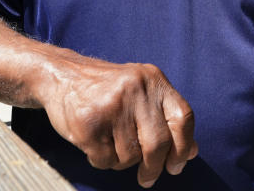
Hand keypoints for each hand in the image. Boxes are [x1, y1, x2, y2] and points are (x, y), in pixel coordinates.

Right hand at [37, 54, 197, 187]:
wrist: (62, 75)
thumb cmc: (107, 89)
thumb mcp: (141, 92)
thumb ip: (166, 117)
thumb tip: (192, 151)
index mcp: (153, 79)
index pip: (183, 117)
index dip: (184, 147)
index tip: (176, 165)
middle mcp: (135, 89)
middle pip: (158, 143)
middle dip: (154, 167)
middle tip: (148, 178)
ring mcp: (111, 106)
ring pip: (130, 156)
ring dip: (122, 161)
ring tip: (110, 143)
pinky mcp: (88, 123)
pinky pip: (105, 160)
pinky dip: (102, 161)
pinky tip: (95, 144)